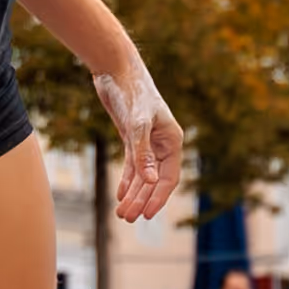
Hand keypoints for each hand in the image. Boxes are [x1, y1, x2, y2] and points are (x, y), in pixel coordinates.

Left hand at [97, 66, 187, 224]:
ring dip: (134, 194)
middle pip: (155, 180)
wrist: (116, 70)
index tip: (147, 215)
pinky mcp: (132, 137)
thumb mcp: (137, 124)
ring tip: (122, 213)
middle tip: (128, 218)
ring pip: (143, 175)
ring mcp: (148, 141)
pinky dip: (127, 180)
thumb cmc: (132, 92)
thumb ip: (143, 154)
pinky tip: (121, 195)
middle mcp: (163, 143)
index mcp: (172, 140)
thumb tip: (151, 182)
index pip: (169, 177)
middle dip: (142, 200)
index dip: (159, 198)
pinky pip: (133, 165)